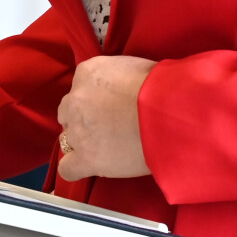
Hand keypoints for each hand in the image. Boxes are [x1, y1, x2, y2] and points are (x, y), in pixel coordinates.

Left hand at [56, 55, 154, 181]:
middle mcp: (76, 99)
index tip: (111, 107)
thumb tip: (123, 87)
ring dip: (84, 143)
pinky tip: (90, 167)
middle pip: (69, 113)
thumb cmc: (160, 87)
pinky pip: (68, 168)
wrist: (168, 112)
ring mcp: (78, 130)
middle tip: (109, 127)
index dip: (95, 100)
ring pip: (67, 139)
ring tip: (108, 148)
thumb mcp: (133, 67)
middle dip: (85, 121)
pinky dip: (76, 169)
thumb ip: (117, 77)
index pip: (79, 88)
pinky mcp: (86, 157)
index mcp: (87, 73)